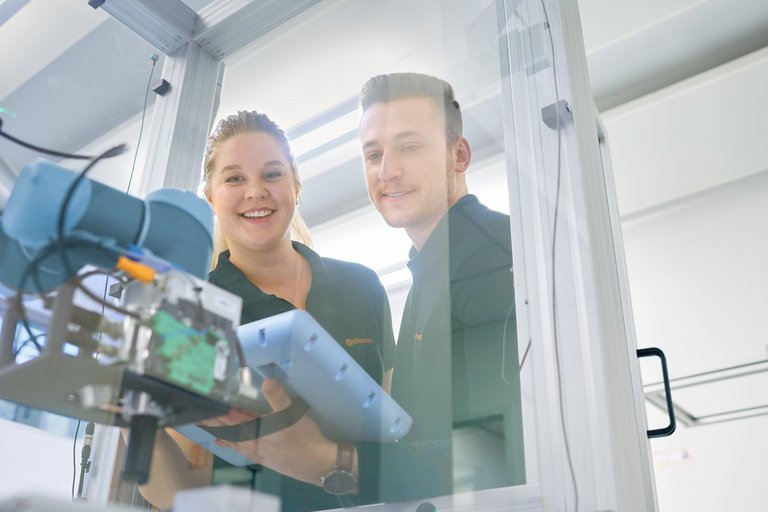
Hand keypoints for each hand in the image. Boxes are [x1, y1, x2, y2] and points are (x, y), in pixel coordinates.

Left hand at [210, 378, 342, 485]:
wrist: (316, 464)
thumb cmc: (304, 438)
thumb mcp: (293, 414)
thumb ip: (278, 397)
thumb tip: (267, 381)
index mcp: (256, 428)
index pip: (230, 417)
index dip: (216, 410)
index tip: (200, 402)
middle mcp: (251, 440)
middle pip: (226, 429)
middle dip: (212, 420)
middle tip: (195, 414)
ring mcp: (255, 450)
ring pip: (230, 439)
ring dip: (218, 431)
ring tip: (203, 425)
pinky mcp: (262, 456)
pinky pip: (238, 448)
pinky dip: (228, 443)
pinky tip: (223, 442)